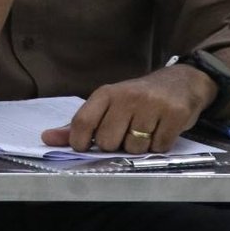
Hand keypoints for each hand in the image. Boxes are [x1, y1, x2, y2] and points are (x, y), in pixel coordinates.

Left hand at [39, 66, 216, 153]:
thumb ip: (80, 124)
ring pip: (135, 148)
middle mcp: (127, 96)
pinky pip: (159, 147)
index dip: (80, 142)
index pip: (82, 122)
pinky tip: (160, 131)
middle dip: (116, 145)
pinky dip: (159, 146)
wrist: (182, 82)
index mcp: (106, 93)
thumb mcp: (108, 105)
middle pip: (108, 141)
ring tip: (146, 130)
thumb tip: (47, 139)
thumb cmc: (138, 98)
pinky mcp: (175, 114)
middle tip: (125, 133)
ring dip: (140, 147)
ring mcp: (152, 105)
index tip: (86, 147)